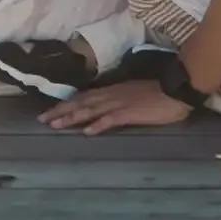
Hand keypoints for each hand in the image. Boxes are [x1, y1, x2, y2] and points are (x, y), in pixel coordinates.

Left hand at [39, 79, 192, 134]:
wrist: (178, 86)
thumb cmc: (161, 91)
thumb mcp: (136, 92)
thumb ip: (122, 99)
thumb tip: (108, 107)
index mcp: (114, 90)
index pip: (85, 97)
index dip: (67, 104)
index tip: (50, 110)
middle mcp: (112, 95)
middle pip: (81, 102)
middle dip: (61, 111)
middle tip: (42, 119)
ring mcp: (120, 103)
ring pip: (90, 110)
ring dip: (72, 117)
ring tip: (55, 125)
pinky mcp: (130, 113)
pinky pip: (111, 119)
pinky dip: (98, 125)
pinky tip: (87, 132)